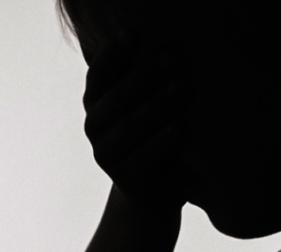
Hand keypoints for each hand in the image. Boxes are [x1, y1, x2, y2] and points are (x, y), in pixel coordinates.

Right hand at [84, 37, 189, 209]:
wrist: (157, 190)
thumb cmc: (155, 132)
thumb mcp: (146, 102)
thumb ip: (148, 79)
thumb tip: (174, 48)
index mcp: (96, 100)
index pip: (100, 73)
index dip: (115, 53)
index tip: (136, 32)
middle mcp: (95, 127)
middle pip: (117, 98)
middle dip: (146, 76)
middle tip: (175, 57)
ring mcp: (109, 157)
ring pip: (130, 128)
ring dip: (159, 106)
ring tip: (184, 87)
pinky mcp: (129, 182)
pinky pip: (146, 159)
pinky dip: (165, 142)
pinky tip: (183, 127)